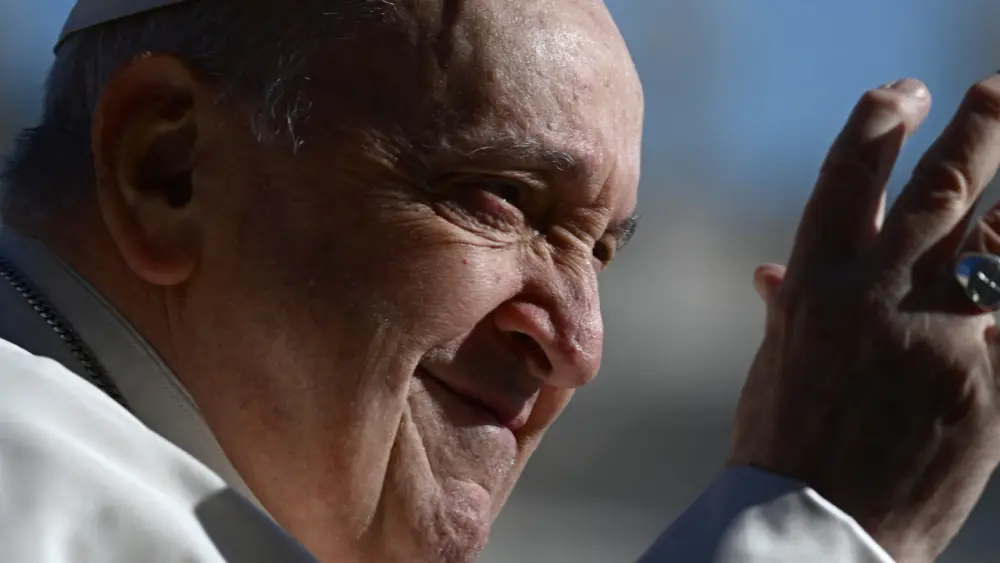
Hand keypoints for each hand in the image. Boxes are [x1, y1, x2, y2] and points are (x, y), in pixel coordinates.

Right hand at [730, 75, 999, 561]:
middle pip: (943, 186)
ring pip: (995, 245)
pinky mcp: (986, 385)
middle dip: (979, 129)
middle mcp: (875, 298)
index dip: (878, 119)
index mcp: (813, 287)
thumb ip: (789, 307)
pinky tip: (994, 292)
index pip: (847, 173)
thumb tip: (768, 271)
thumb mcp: (773, 362)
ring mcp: (938, 339)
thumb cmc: (781, 442)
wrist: (815, 526)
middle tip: (997, 91)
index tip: (901, 92)